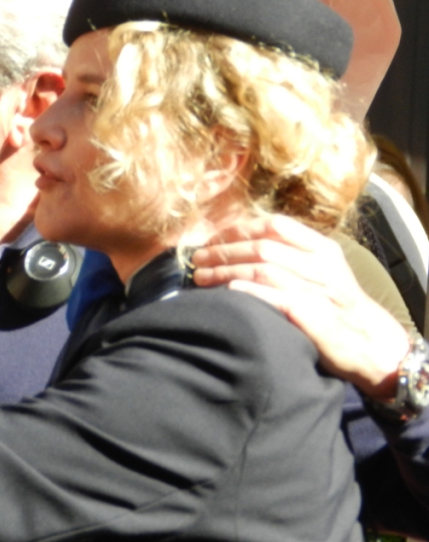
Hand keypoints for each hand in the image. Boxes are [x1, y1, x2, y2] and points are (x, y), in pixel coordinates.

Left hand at [191, 215, 410, 398]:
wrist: (375, 347)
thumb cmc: (339, 309)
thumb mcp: (323, 274)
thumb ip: (291, 258)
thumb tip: (239, 248)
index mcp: (323, 249)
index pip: (275, 225)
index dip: (239, 229)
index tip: (213, 238)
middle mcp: (321, 265)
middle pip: (261, 247)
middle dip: (223, 251)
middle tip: (197, 259)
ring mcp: (318, 290)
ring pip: (261, 270)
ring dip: (225, 271)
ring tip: (201, 277)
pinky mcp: (314, 316)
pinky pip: (275, 298)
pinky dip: (248, 292)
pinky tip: (227, 292)